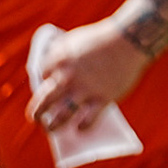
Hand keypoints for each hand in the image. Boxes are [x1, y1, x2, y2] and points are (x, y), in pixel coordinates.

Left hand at [27, 17, 151, 133]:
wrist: (131, 38)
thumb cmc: (104, 38)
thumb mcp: (75, 39)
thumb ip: (59, 53)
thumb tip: (49, 70)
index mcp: (58, 60)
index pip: (43, 75)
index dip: (46, 78)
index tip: (51, 82)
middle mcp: (67, 77)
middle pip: (43, 102)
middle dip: (36, 114)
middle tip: (36, 119)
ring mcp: (85, 89)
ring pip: (61, 117)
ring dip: (53, 126)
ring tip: (51, 129)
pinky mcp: (103, 98)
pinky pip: (88, 120)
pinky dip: (82, 126)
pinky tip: (80, 127)